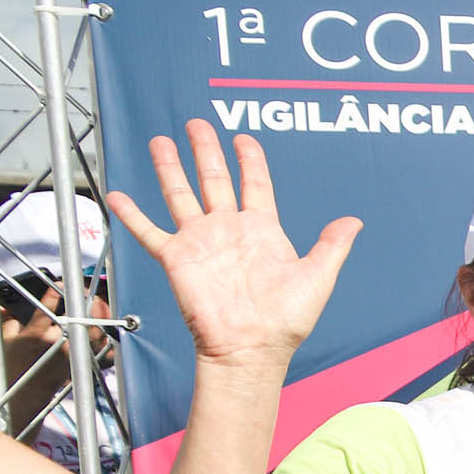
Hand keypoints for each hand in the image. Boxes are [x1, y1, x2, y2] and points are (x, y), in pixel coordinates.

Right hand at [106, 123, 358, 369]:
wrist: (252, 348)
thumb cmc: (286, 321)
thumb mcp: (317, 277)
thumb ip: (332, 246)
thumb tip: (354, 221)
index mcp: (262, 231)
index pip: (255, 184)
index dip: (250, 160)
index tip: (243, 138)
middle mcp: (229, 230)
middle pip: (214, 179)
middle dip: (205, 150)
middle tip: (197, 124)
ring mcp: (201, 242)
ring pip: (180, 194)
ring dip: (169, 167)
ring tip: (160, 141)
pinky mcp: (177, 259)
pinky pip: (149, 232)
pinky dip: (132, 215)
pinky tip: (118, 195)